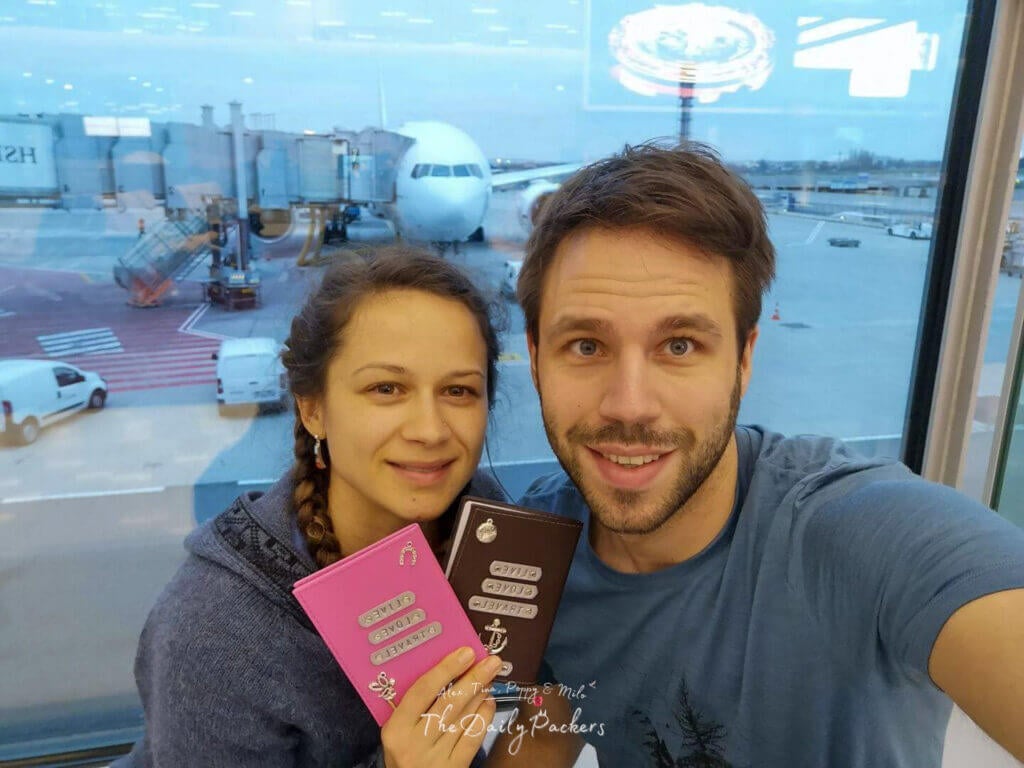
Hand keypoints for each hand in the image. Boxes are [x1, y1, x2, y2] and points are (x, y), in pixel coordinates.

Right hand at [381, 646, 501, 767]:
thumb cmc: (403, 753)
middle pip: (448, 703)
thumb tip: (447, 670)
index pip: (422, 691)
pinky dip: (483, 718)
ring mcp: (435, 758)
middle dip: (473, 678)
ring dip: (480, 695)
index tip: (466, 652)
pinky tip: (489, 703)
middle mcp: (415, 742)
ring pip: (462, 719)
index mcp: (396, 728)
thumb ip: (415, 705)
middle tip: (491, 661)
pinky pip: (472, 739)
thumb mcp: (398, 730)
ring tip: (491, 677)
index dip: (446, 669)